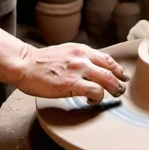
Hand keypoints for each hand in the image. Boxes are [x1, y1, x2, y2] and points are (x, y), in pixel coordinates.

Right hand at [15, 43, 129, 102]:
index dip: (118, 68)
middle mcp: (83, 58)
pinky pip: (94, 91)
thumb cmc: (43, 62)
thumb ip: (80, 58)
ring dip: (114, 89)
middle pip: (110, 69)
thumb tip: (92, 66)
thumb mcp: (67, 52)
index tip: (123, 75)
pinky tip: (92, 99)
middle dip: (119, 81)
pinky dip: (97, 97)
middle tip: (121, 89)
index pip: (107, 59)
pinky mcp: (71, 83)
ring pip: (106, 80)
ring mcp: (78, 70)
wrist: (25, 64)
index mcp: (82, 50)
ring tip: (114, 95)